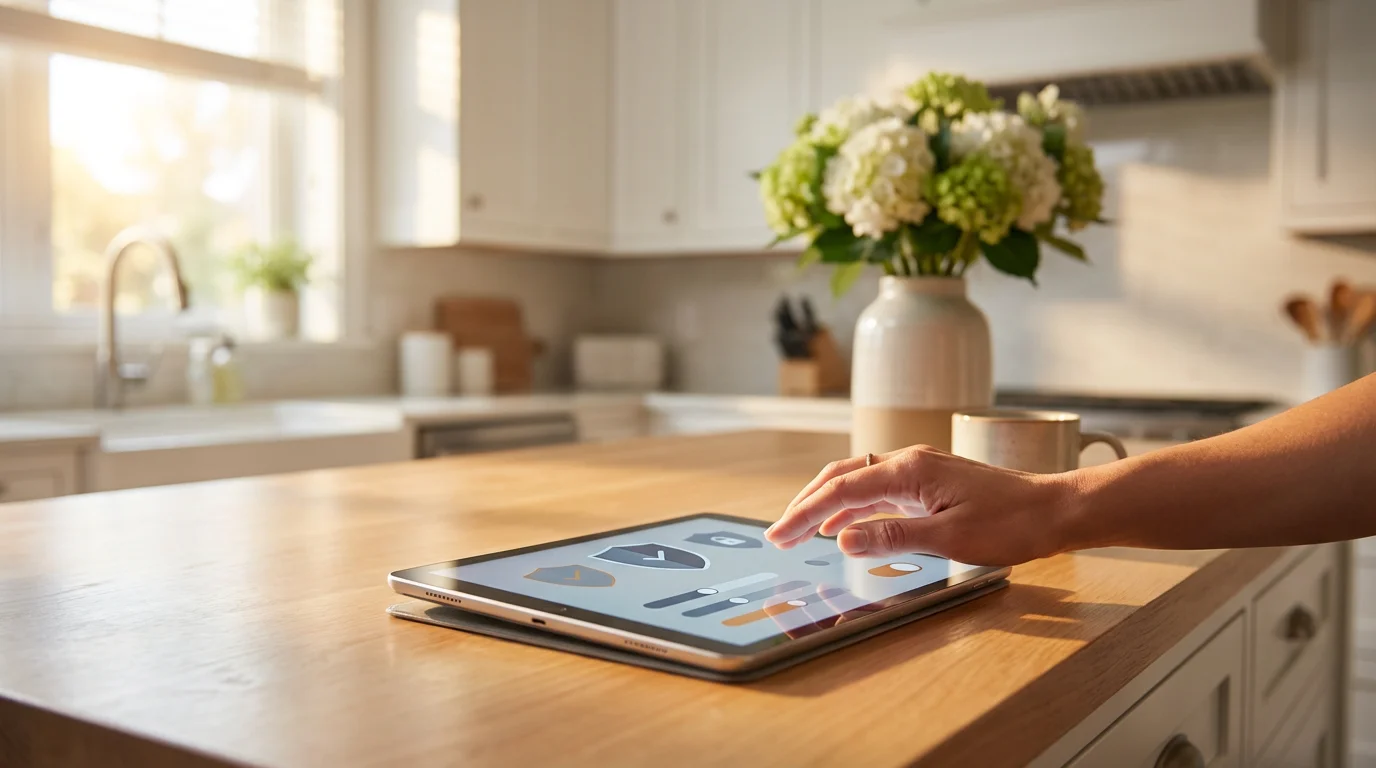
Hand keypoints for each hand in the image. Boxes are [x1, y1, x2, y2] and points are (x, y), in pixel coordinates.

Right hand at [764, 445, 1076, 565]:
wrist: (1055, 510)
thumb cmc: (1011, 524)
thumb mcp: (949, 539)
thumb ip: (892, 537)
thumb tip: (842, 539)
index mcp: (910, 470)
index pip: (843, 490)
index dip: (806, 513)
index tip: (780, 534)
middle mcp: (910, 461)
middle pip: (842, 477)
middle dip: (807, 504)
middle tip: (779, 532)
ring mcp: (920, 470)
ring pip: (859, 482)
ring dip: (827, 504)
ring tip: (801, 530)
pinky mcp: (930, 483)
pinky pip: (880, 491)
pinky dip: (854, 507)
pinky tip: (845, 526)